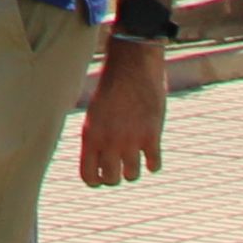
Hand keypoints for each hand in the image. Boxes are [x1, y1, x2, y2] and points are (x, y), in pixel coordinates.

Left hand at [74, 36, 167, 185]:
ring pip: (132, 176)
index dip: (95, 180)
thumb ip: (96, 137)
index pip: (88, 176)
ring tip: (134, 158)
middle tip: (119, 167)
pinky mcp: (152, 135)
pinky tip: (151, 152)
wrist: (132, 63)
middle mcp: (109, 141)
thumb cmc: (111, 86)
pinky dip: (153, 163)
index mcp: (90, 135)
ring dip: (133, 170)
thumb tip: (98, 160)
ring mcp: (131, 140)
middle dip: (114, 176)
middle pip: (111, 180)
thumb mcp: (95, 112)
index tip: (102, 175)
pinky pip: (154, 166)